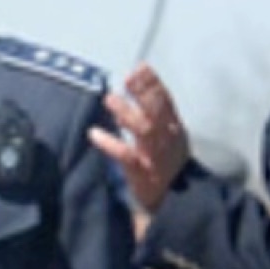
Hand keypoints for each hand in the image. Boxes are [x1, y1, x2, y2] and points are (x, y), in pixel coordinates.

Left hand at [90, 63, 194, 214]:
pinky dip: (110, 144)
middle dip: (144, 92)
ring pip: (144, 131)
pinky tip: (94, 133)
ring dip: (127, 113)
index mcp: (174, 129)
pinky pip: (126, 156)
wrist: (175, 201)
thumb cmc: (165, 165)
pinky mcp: (142, 174)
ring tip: (110, 99)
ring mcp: (155, 157)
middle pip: (157, 112)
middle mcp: (167, 140)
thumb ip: (148, 118)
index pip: (165, 102)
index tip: (140, 67)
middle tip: (129, 76)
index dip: (153, 84)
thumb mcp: (164, 139)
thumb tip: (127, 96)